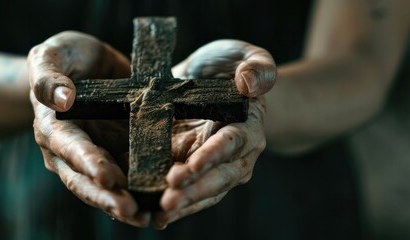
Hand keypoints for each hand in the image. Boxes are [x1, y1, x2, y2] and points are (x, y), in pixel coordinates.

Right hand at [27, 31, 149, 226]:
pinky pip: (126, 182)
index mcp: (53, 128)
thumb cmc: (64, 58)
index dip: (88, 163)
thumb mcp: (51, 55)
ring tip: (147, 218)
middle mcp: (70, 152)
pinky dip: (140, 195)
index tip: (107, 177)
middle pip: (86, 181)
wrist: (82, 67)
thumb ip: (48, 76)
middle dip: (108, 197)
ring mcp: (94, 159)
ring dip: (124, 205)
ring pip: (106, 189)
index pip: (70, 149)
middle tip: (131, 211)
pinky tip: (158, 208)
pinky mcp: (116, 159)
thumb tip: (61, 99)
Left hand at [154, 40, 275, 228]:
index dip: (213, 156)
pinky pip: (186, 193)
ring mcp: (213, 168)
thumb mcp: (244, 55)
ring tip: (160, 215)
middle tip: (169, 199)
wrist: (219, 81)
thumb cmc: (233, 66)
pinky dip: (173, 207)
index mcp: (248, 127)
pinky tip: (153, 217)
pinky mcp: (193, 172)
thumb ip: (256, 67)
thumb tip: (250, 82)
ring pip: (202, 193)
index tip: (192, 166)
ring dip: (183, 205)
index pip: (232, 144)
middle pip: (218, 177)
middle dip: (194, 190)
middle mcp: (235, 155)